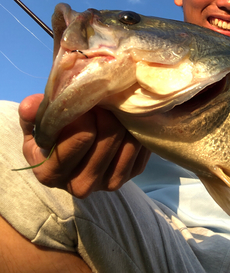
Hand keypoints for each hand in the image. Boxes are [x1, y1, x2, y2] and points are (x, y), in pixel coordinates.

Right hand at [19, 94, 150, 197]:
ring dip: (123, 118)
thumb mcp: (37, 124)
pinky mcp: (132, 174)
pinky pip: (142, 145)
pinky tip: (126, 120)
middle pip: (109, 136)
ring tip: (113, 108)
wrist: (74, 150)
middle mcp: (81, 185)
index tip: (84, 100)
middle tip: (102, 99)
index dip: (86, 111)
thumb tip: (30, 105)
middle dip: (107, 112)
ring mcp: (109, 183)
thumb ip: (33, 113)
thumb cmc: (53, 135)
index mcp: (51, 173)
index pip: (82, 135)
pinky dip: (137, 128)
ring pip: (129, 140)